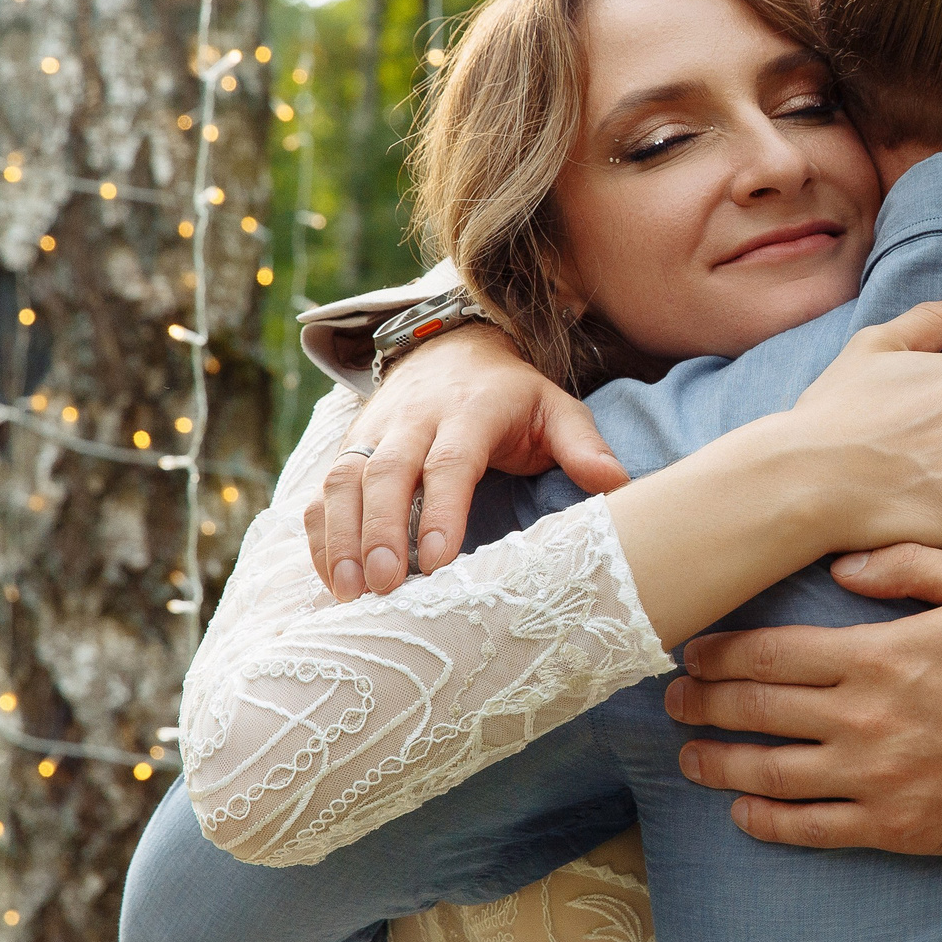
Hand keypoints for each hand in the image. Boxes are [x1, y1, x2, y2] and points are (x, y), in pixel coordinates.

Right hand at [306, 324, 629, 598]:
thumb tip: (619, 484)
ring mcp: (373, 433)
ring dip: (343, 538)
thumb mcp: (557, 408)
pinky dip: (322, 535)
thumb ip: (584, 446)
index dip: (440, 510)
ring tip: (353, 594)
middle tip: (386, 586)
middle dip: (381, 531)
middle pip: (386, 472)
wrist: (452, 348)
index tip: (438, 559)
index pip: (450, 462)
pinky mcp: (347, 449)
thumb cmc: (512, 396)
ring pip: (344, 481)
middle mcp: (413, 419)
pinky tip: (333, 580)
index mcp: (469, 411)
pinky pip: (323, 491)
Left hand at [665, 545, 941, 862]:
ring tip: (689, 755)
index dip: (720, 654)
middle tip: (670, 700)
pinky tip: (742, 811)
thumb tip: (843, 560)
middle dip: (702, 704)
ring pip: (769, 772)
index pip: (772, 652)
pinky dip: (765, 820)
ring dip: (717, 761)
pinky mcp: (892, 826)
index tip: (691, 651)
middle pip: (756, 710)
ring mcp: (874, 777)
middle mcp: (864, 716)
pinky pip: (810, 827)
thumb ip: (910, 564)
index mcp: (880, 654)